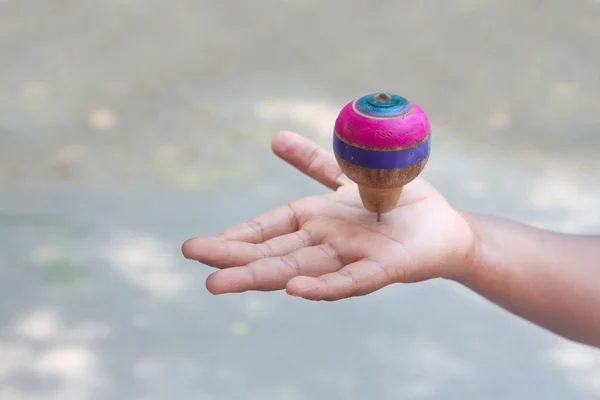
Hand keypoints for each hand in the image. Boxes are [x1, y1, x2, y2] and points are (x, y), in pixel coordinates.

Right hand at [182, 131, 476, 300]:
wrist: (442, 225)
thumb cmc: (395, 203)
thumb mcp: (348, 176)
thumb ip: (315, 163)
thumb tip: (274, 139)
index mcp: (315, 222)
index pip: (268, 230)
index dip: (236, 236)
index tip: (200, 246)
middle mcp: (325, 244)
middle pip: (273, 254)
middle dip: (232, 257)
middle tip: (190, 257)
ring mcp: (351, 258)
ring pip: (299, 270)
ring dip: (261, 276)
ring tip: (219, 283)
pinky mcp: (384, 269)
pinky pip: (351, 279)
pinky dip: (323, 287)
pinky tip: (294, 290)